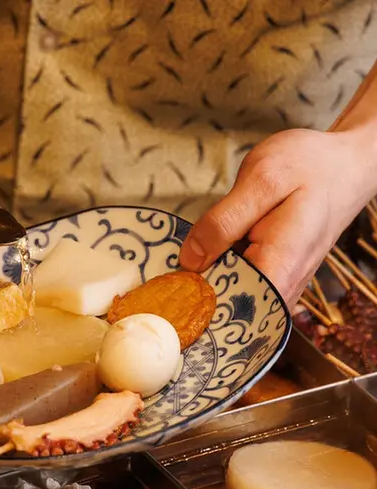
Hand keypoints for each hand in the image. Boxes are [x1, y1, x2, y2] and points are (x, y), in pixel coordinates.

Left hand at [179, 128, 376, 308]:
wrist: (344, 164)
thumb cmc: (310, 166)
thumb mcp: (261, 180)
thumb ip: (223, 222)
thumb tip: (189, 260)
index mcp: (278, 268)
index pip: (228, 307)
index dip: (192, 304)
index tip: (162, 295)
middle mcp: (282, 287)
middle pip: (226, 307)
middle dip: (192, 296)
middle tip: (160, 283)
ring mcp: (279, 285)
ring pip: (230, 298)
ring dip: (203, 286)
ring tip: (178, 271)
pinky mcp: (274, 277)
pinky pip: (239, 286)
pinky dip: (218, 275)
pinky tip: (202, 261)